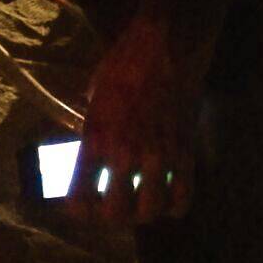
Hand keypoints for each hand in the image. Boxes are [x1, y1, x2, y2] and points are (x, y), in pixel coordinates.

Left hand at [67, 17, 203, 227]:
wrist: (168, 45)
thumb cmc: (125, 61)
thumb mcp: (95, 91)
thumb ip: (93, 123)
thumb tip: (92, 143)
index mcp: (95, 138)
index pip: (79, 197)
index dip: (78, 210)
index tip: (80, 205)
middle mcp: (124, 154)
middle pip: (116, 214)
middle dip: (110, 217)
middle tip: (111, 207)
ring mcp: (158, 156)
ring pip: (150, 211)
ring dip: (143, 213)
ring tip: (139, 203)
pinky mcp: (185, 152)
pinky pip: (182, 196)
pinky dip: (175, 205)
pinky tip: (168, 197)